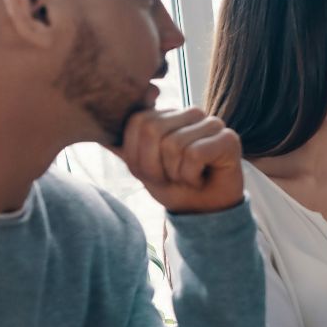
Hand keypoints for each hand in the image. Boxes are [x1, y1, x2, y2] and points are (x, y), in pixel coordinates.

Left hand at [110, 107, 242, 214]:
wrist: (204, 212)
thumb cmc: (175, 188)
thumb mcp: (141, 169)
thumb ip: (125, 147)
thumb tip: (98, 133)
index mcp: (168, 116)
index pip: (137, 121)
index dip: (138, 155)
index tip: (153, 172)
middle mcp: (189, 113)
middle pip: (153, 130)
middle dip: (154, 165)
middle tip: (170, 177)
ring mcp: (211, 123)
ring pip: (174, 144)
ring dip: (175, 173)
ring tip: (187, 177)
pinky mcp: (228, 138)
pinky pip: (194, 154)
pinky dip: (191, 175)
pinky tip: (200, 178)